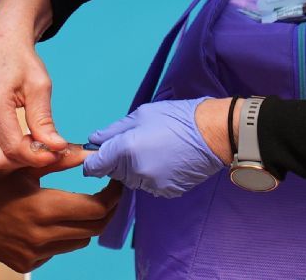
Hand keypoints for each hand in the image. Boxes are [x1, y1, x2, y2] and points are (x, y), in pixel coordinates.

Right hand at [0, 0, 66, 169]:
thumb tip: (56, 148)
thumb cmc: (21, 60)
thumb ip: (44, 120)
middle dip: (21, 161)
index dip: (37, 156)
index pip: (13, 146)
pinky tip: (5, 143)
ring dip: (0, 162)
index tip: (54, 152)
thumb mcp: (40, 85)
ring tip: (20, 147)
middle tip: (38, 148)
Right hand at [0, 146, 121, 272]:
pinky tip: (47, 220)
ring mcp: (34, 254)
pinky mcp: (27, 264)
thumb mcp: (22, 164)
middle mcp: (40, 236)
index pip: (96, 208)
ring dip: (84, 223)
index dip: (112, 195)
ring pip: (79, 241)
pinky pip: (59, 250)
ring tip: (75, 204)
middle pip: (94, 228)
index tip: (116, 182)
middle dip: (105, 210)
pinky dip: (62, 236)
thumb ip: (59, 159)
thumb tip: (90, 152)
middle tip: (106, 193)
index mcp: (42, 208)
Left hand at [82, 98, 227, 198]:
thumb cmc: (177, 118)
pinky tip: (165, 160)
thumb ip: (113, 130)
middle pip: (113, 173)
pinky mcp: (165, 192)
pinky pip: (149, 185)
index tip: (97, 155)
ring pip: (131, 180)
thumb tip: (94, 140)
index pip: (94, 167)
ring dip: (134, 169)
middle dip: (117, 161)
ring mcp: (151, 184)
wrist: (212, 133)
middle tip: (136, 142)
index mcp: (126, 149)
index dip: (93, 161)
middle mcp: (136, 171)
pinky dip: (151, 176)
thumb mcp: (141, 115)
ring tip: (154, 149)